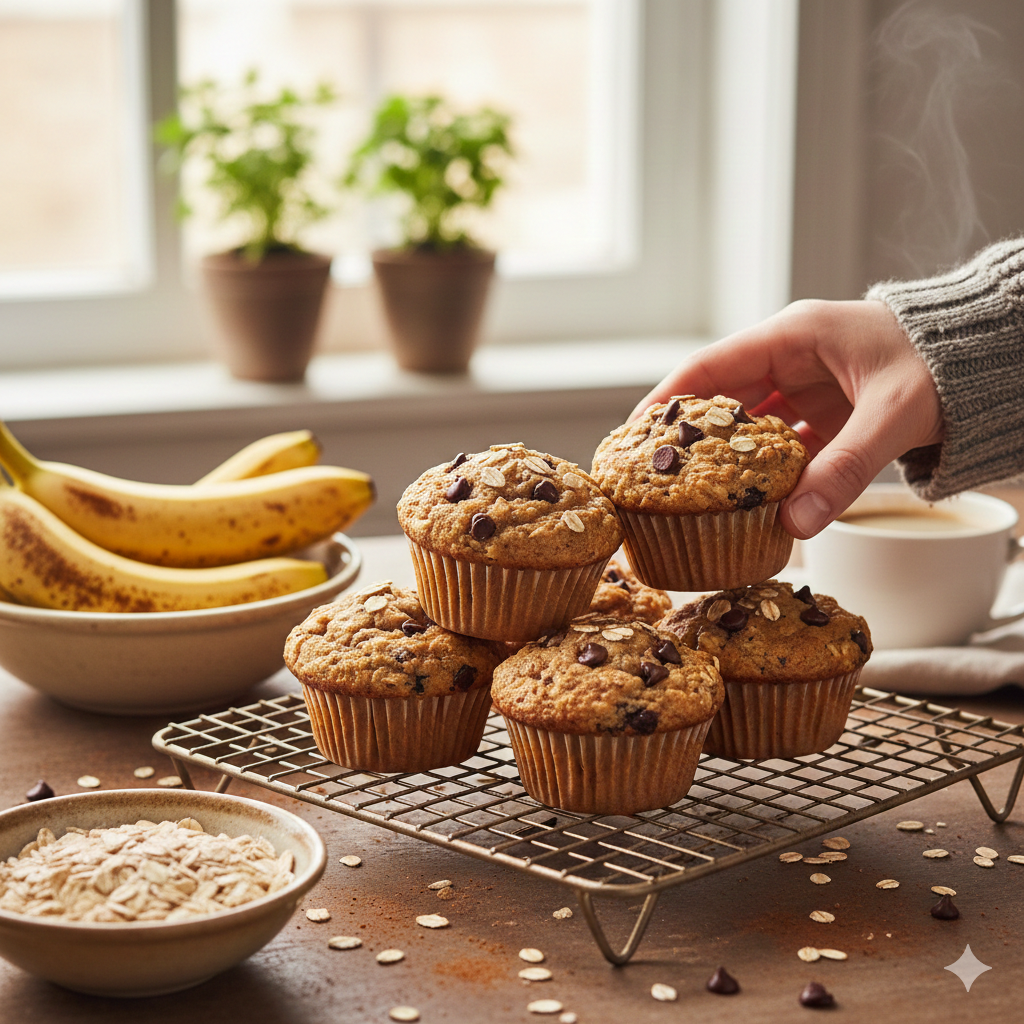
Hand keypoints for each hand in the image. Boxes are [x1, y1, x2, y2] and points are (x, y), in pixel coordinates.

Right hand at [631, 299, 943, 537]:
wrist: (991, 361)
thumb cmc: (945, 365)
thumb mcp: (893, 413)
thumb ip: (845, 468)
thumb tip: (795, 526)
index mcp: (793, 336)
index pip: (710, 367)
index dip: (666, 401)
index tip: (633, 436)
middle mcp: (790, 359)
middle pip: (719, 401)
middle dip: (687, 439)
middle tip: (651, 478)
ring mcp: (805, 388)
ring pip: (747, 428)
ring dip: (725, 462)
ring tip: (690, 498)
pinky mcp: (823, 415)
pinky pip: (780, 447)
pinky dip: (765, 475)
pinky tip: (748, 503)